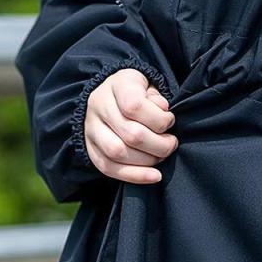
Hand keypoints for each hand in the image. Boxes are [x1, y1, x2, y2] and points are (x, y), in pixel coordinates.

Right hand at [84, 68, 177, 183]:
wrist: (111, 98)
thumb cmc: (139, 94)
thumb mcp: (150, 87)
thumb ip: (157, 98)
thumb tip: (163, 110)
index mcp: (117, 85)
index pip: (135, 106)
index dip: (159, 119)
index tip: (170, 121)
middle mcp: (99, 105)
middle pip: (131, 134)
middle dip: (159, 145)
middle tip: (171, 144)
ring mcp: (91, 128)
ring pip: (118, 153)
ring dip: (148, 161)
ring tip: (161, 156)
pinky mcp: (91, 149)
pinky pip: (109, 168)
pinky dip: (135, 176)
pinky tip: (155, 176)